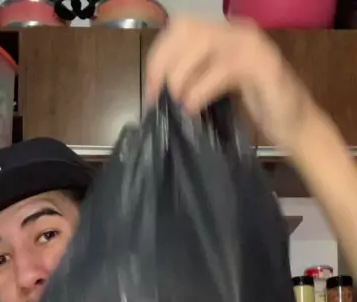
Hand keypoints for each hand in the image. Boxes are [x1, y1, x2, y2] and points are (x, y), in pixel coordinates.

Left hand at [145, 17, 316, 150]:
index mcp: (225, 35)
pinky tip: (193, 108)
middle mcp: (237, 32)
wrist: (297, 127)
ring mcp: (252, 46)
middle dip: (165, 64)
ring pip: (202, 44)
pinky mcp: (264, 66)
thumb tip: (159, 90)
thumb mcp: (219, 90)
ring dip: (181, 75)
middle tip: (160, 98)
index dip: (159, 57)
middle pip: (187, 30)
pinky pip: (224, 69)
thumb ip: (195, 80)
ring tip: (178, 103)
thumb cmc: (259, 110)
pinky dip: (201, 89)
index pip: (180, 29)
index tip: (150, 90)